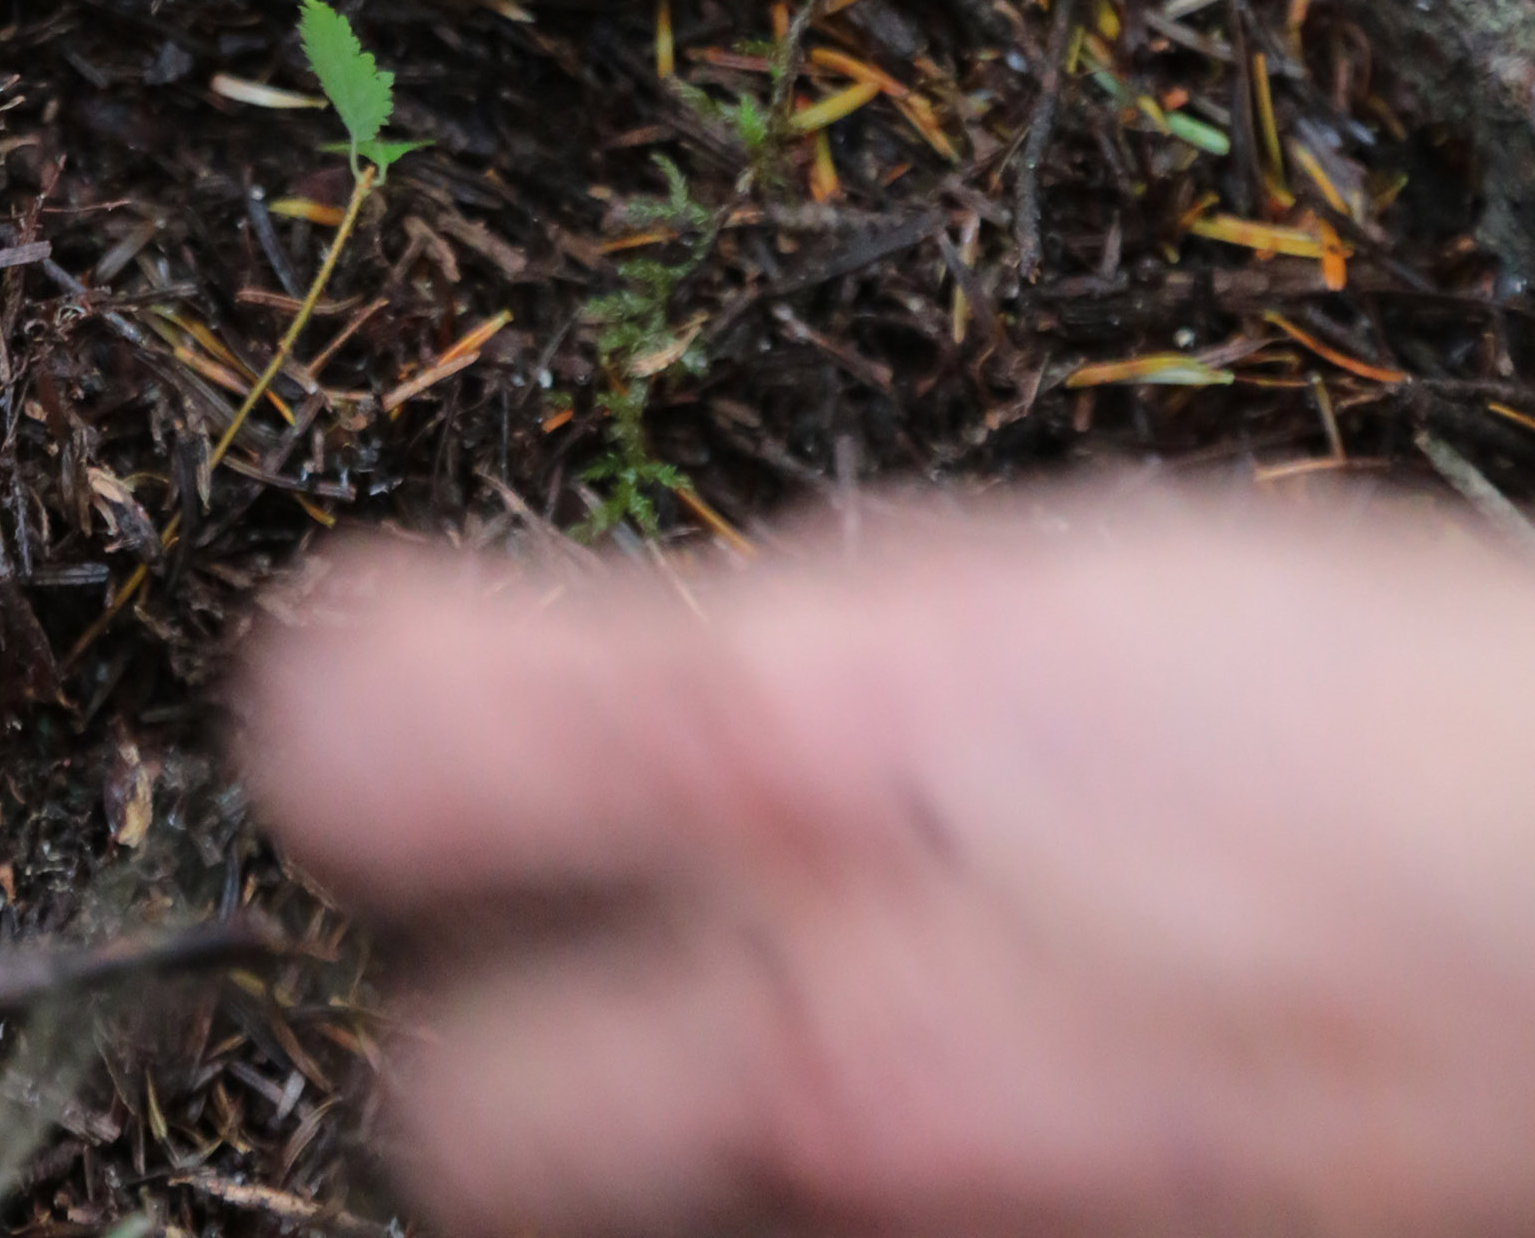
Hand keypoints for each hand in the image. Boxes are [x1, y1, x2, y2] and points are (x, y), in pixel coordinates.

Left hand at [242, 496, 1534, 1237]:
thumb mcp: (1066, 568)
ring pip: (618, 1226)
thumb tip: (682, 662)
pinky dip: (822, 1199)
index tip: (342, 713)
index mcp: (815, 743)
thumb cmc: (1409, 718)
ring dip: (641, 1149)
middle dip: (463, 1042)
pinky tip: (942, 1126)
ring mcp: (925, 1211)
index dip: (331, 725)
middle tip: (550, 959)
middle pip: (439, 1111)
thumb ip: (817, 630)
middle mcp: (832, 1017)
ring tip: (760, 1050)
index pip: (374, 746)